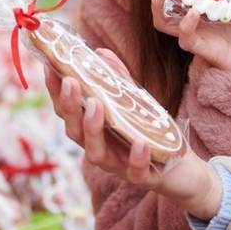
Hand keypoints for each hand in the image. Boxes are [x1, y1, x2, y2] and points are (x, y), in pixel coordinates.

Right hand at [46, 50, 223, 219]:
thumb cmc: (149, 133)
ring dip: (93, 129)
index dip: (56, 92)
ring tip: (96, 104)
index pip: (67, 112)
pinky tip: (140, 143)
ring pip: (96, 153)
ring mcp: (118, 165)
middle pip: (74, 132)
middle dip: (70, 107)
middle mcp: (100, 149)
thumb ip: (117, 79)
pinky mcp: (142, 177)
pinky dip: (136, 158)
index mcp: (93, 131)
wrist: (180, 169)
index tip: (50, 67)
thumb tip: (100, 52)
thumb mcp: (134, 102)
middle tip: (70, 82)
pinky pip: (135, 171)